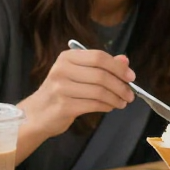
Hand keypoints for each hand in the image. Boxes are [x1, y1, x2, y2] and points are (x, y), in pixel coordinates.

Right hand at [19, 48, 133, 141]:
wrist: (37, 113)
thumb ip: (101, 66)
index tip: (131, 77)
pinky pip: (93, 105)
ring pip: (99, 91)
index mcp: (67, 57)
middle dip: (120, 86)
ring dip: (116, 98)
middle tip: (130, 95)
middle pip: (101, 75)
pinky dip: (106, 106)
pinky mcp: (64, 106)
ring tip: (122, 103)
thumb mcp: (78, 73)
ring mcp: (61, 88)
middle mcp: (62, 69)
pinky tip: (109, 107)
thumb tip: (125, 60)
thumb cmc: (61, 91)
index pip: (98, 56)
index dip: (118, 67)